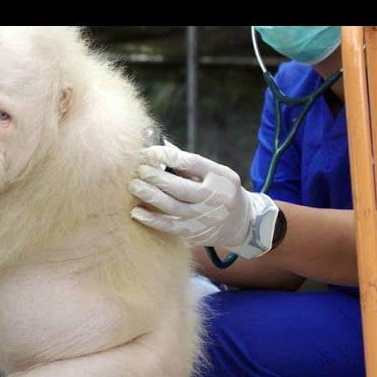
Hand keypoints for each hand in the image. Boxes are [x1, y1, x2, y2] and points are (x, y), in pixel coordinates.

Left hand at [129, 143, 277, 256]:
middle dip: (155, 177)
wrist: (242, 222)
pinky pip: (170, 226)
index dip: (166, 156)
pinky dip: (152, 219)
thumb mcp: (213, 173)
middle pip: (180, 187)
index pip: (190, 162)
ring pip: (172, 207)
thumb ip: (186, 161)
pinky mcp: (195, 232)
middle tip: (138, 170)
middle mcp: (215, 197)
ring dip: (150, 196)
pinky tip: (137, 212)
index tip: (148, 152)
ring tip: (134, 186)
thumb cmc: (219, 189)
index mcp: (220, 176)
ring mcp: (205, 217)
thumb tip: (156, 144)